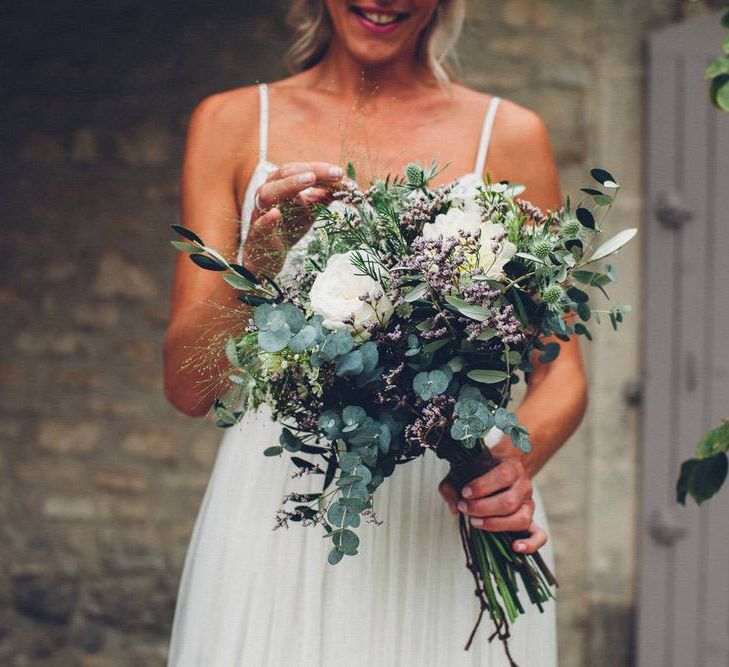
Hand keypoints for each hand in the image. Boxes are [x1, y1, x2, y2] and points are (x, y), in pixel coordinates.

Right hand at [241, 162, 343, 276]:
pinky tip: (276, 213)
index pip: (299, 169)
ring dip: (289, 185)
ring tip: (309, 179)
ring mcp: (261, 212)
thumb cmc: (290, 227)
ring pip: (268, 193)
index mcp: (280, 183)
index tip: (339, 173)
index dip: (319, 169)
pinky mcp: (258, 233)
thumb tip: (347, 185)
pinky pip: (260, 223)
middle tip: (334, 174)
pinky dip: (268, 218)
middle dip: (311, 171)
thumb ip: (325, 196)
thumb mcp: (311, 209)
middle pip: (285, 173)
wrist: (271, 254)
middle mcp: (267, 192)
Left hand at [438, 453, 547, 553]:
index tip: (465, 493)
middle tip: (464, 508)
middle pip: (508, 502)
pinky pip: (539, 534)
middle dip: (482, 508)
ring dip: (495, 524)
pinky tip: (515, 547)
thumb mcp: (463, 470)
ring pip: (520, 519)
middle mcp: (524, 485)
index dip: (482, 487)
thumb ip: (452, 486)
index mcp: (511, 467)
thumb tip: (453, 508)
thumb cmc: (480, 471)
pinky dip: (530, 543)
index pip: (502, 476)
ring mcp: (529, 504)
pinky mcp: (531, 519)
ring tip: (475, 522)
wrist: (501, 467)